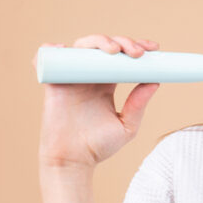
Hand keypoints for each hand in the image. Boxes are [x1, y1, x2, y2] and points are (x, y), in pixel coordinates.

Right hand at [33, 34, 160, 170]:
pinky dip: (50, 48)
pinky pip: (47, 59)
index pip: (121, 57)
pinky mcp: (53, 84)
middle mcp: (89, 76)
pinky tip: (64, 47)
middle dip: (122, 42)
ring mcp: (70, 77)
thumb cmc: (98, 147)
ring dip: (97, 41)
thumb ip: (138, 105)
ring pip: (81, 47)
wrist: (74, 161)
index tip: (153, 48)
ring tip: (113, 50)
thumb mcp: (126, 126)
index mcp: (107, 83)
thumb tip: (155, 81)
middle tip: (137, 52)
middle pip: (104, 47)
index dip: (135, 46)